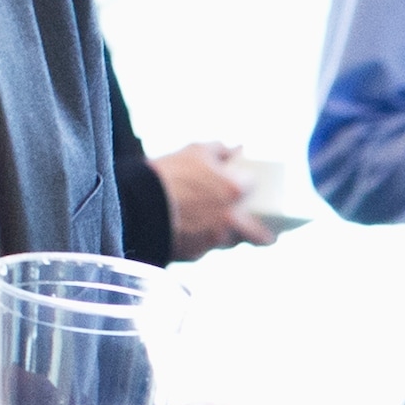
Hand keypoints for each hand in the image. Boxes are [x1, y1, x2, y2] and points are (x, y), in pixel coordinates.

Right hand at [151, 141, 274, 257]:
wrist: (134, 205)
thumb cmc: (166, 174)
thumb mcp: (194, 151)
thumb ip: (221, 150)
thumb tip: (238, 149)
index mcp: (235, 190)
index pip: (255, 190)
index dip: (252, 188)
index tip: (252, 191)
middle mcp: (231, 220)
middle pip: (259, 235)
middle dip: (265, 236)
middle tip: (269, 237)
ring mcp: (214, 240)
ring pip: (231, 243)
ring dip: (230, 238)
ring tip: (223, 230)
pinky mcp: (196, 254)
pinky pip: (205, 249)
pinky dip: (202, 241)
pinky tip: (192, 232)